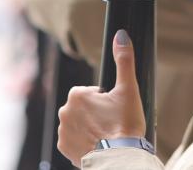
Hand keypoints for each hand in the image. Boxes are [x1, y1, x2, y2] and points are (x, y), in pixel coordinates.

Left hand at [57, 29, 145, 166]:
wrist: (119, 159)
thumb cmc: (125, 124)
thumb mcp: (128, 89)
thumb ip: (124, 60)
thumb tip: (121, 35)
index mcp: (77, 94)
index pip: (92, 92)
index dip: (106, 100)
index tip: (115, 111)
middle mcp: (65, 111)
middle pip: (84, 107)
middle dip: (96, 113)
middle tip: (113, 124)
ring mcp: (63, 131)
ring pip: (79, 123)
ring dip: (89, 127)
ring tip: (107, 136)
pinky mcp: (64, 148)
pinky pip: (74, 140)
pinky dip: (84, 142)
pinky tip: (98, 145)